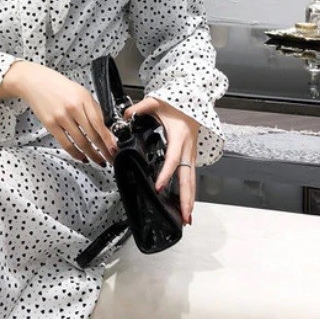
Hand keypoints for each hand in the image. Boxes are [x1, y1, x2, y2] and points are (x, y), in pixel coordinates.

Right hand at [6, 62, 116, 165]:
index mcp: (84, 98)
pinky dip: (76, 153)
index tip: (114, 148)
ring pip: (81, 142)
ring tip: (98, 160)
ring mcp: (61, 117)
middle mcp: (73, 107)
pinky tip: (82, 157)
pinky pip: (66, 144)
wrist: (34, 82)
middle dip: (103, 149)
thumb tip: (105, 126)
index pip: (100, 122)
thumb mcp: (80, 92)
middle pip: (92, 134)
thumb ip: (92, 107)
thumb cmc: (58, 86)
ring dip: (91, 154)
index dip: (108, 138)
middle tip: (110, 158)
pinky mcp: (51, 124)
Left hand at [123, 97, 197, 225]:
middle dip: (187, 198)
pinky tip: (186, 205)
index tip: (158, 187)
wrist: (195, 100)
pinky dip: (190, 192)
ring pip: (192, 180)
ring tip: (187, 218)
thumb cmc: (176, 104)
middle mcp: (187, 149)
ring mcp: (191, 154)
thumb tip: (124, 115)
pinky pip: (191, 177)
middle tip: (184, 216)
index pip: (172, 160)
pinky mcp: (191, 157)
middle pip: (188, 177)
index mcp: (179, 137)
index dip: (166, 174)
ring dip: (190, 199)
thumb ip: (139, 108)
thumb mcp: (156, 102)